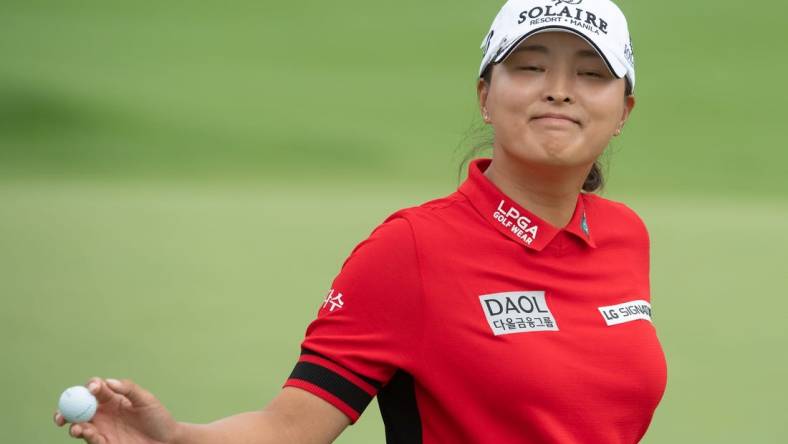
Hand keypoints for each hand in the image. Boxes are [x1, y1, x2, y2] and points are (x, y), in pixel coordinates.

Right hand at [53, 377, 179, 443]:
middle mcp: (103, 413)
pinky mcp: (105, 443)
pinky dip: (88, 437)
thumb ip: (128, 389)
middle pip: (78, 408)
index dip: (90, 386)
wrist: (166, 441)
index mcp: (112, 398)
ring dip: (74, 427)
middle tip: (61, 414)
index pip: (95, 389)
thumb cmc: (158, 417)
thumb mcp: (146, 400)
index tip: (92, 389)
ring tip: (79, 428)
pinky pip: (91, 440)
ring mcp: (102, 429)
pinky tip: (92, 434)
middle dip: (66, 410)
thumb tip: (108, 381)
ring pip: (80, 426)